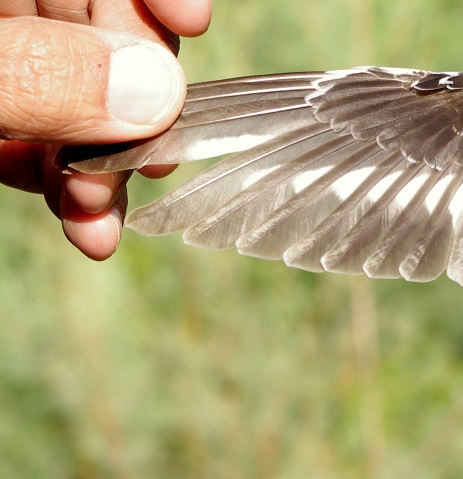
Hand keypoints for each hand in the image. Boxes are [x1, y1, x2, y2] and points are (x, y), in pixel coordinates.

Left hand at [0, 1, 211, 258]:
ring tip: (100, 218)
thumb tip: (157, 90)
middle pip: (99, 30)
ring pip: (77, 99)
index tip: (191, 22)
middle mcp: (5, 13)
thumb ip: (38, 75)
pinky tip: (84, 223)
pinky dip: (65, 186)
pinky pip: (38, 141)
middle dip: (135, 105)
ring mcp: (3, 71)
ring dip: (106, 167)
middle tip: (145, 163)